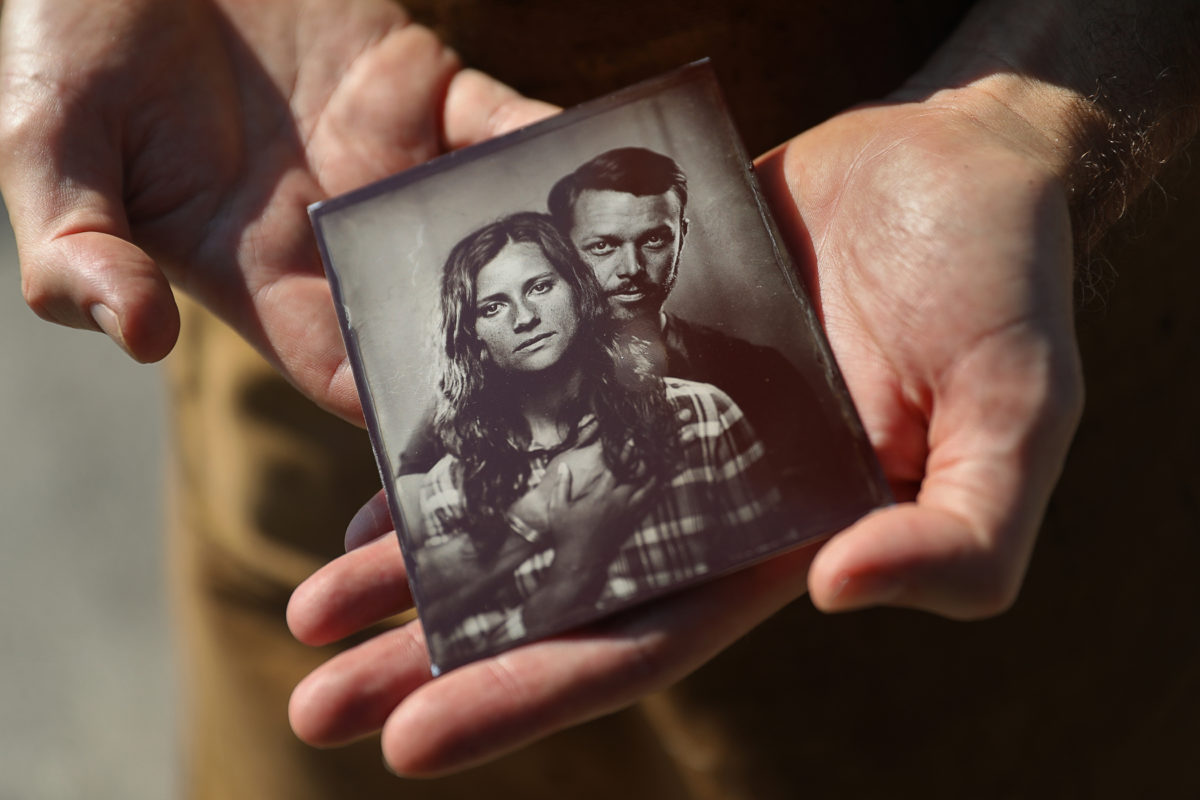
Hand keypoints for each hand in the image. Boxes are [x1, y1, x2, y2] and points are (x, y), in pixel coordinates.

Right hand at [0, 0, 554, 421]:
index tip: (467, 452)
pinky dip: (550, 147)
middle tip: (586, 392)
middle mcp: (334, 233)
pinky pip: (503, 126)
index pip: (342, 370)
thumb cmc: (72, 32)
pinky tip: (604, 171)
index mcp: (253, 271)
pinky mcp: (423, 87)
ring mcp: (387, 161)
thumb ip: (79, 248)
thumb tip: (136, 338)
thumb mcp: (47, 147)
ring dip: (549, 259)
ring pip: (485, 228)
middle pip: (438, 315)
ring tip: (624, 298)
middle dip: (504, 357)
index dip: (399, 414)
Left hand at [287, 81, 1082, 772]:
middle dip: (435, 655)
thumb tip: (840, 592)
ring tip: (312, 608)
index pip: (637, 640)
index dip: (527, 693)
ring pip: (520, 508)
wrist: (955, 166)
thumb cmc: (1001, 291)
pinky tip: (380, 490)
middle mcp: (702, 495)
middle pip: (548, 596)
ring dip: (417, 563)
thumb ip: (959, 532)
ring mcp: (658, 419)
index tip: (409, 739)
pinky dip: (460, 449)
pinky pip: (529, 405)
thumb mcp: (1015, 416)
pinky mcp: (632, 342)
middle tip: (317, 700)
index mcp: (776, 540)